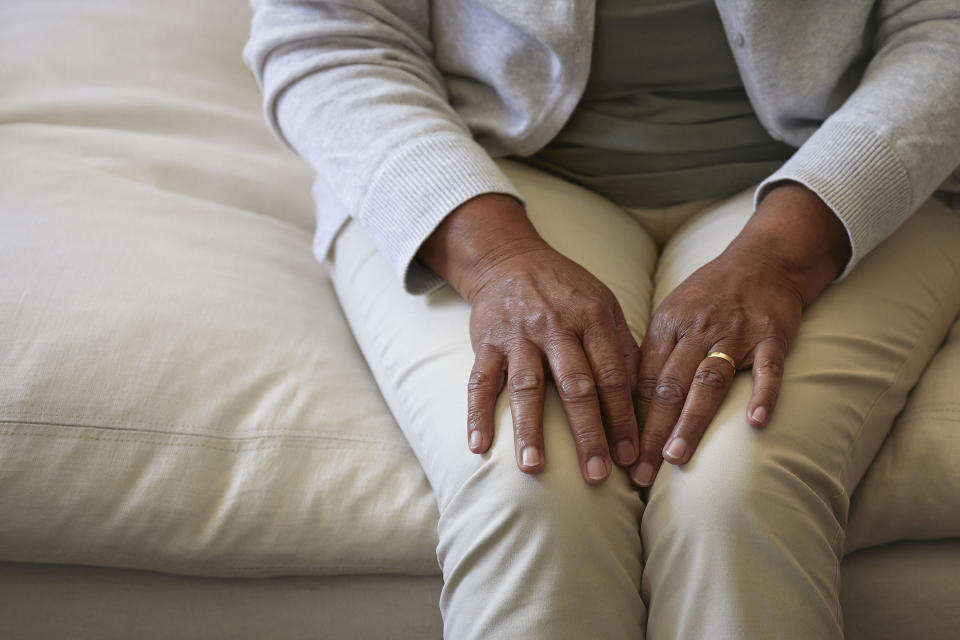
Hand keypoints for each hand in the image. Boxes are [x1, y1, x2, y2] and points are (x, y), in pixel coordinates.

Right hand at [418, 194, 640, 483]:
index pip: (612, 376)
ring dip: (529, 429)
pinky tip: (479, 446)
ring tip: (533, 468)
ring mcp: (517, 336)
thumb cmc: (565, 289)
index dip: (623, 418)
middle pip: (575, 386)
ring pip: (526, 387)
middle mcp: (554, 326)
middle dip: (587, 434)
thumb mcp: (603, 304)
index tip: (630, 457)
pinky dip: (476, 414)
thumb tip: (645, 397)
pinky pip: (479, 381)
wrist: (509, 259)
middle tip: (596, 476)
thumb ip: (623, 347)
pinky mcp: (486, 342)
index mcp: (591, 318)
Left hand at [629, 182, 851, 485]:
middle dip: (651, 433)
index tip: (619, 456)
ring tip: (676, 457)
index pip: (642, 381)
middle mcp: (697, 332)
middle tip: (640, 473)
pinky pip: (768, 369)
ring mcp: (735, 334)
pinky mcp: (772, 337)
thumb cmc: (711, 294)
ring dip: (691, 421)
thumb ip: (653, 353)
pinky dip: (762, 395)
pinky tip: (755, 423)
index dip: (629, 420)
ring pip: (708, 381)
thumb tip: (626, 400)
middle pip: (668, 387)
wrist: (764, 259)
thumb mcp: (672, 314)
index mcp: (667, 327)